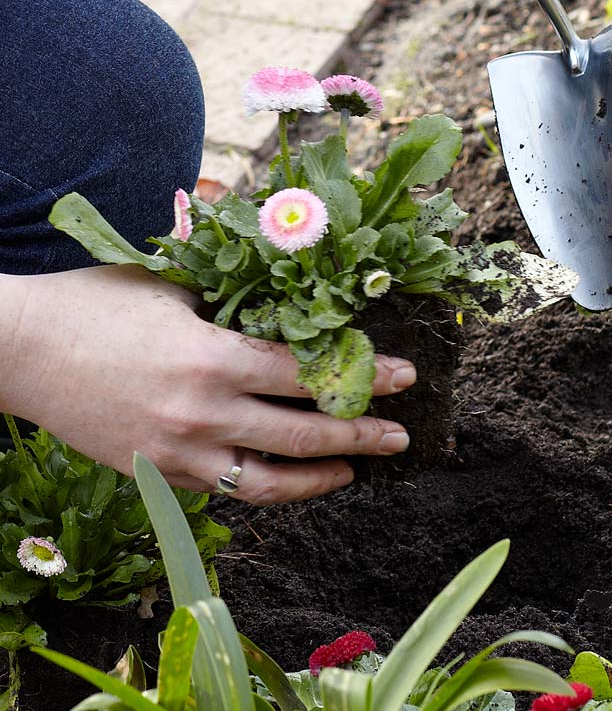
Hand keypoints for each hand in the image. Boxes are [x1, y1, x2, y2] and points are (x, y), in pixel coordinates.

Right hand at [3, 267, 415, 504]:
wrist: (20, 348)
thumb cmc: (100, 304)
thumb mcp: (177, 289)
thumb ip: (237, 304)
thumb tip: (298, 307)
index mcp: (212, 357)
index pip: (308, 374)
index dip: (363, 377)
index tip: (404, 376)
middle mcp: (202, 413)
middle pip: (303, 434)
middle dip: (361, 434)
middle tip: (400, 434)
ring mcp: (179, 453)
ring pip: (270, 480)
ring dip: (324, 476)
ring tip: (359, 468)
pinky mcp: (158, 473)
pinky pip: (230, 489)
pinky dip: (272, 488)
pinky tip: (298, 479)